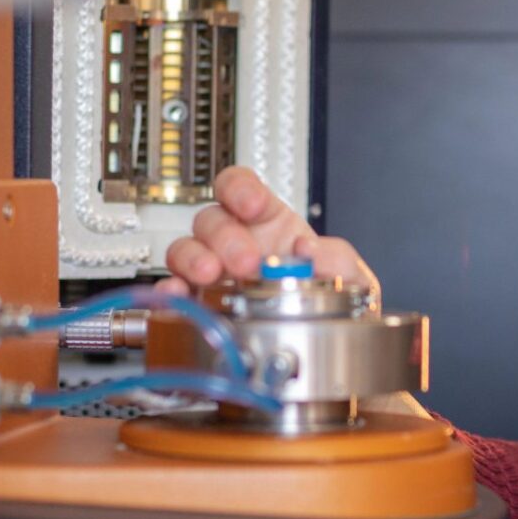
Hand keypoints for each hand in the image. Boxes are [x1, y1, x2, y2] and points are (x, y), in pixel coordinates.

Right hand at [162, 167, 379, 301]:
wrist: (319, 332)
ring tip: (211, 274)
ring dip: (194, 259)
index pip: (238, 185)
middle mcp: (234, 239)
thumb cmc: (325, 291)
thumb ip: (338, 259)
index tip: (253, 204)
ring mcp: (213, 269)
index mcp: (267, 221)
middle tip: (246, 260)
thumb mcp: (347, 272)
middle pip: (211, 218)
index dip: (240, 188)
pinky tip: (179, 296)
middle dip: (227, 236)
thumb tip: (315, 254)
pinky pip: (173, 289)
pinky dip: (171, 292)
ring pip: (185, 248)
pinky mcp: (200, 300)